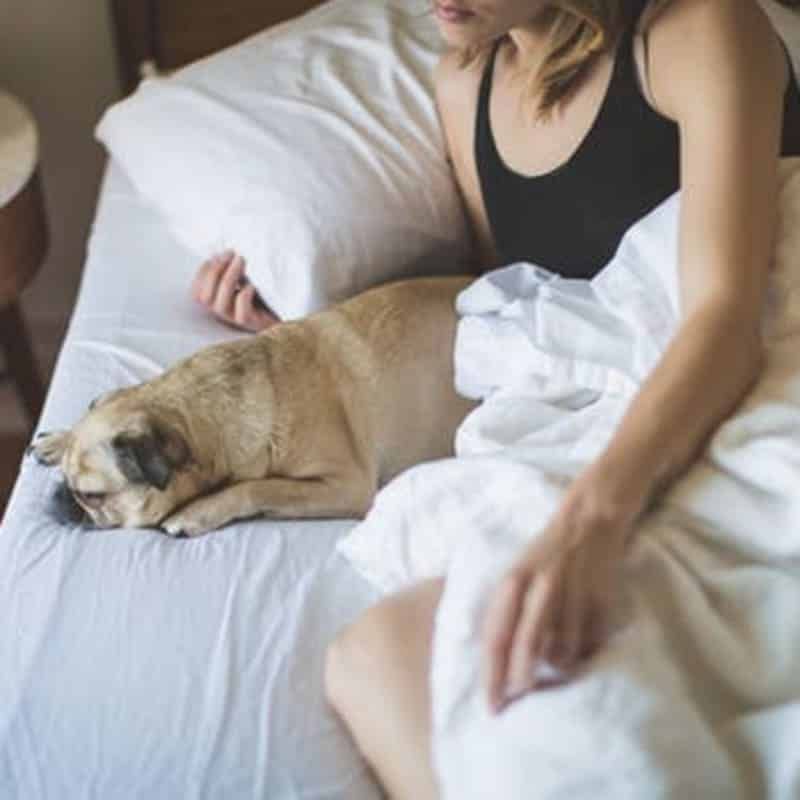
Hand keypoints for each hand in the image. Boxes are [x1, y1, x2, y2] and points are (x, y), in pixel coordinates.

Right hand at [191, 250, 279, 331]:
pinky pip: (241, 313)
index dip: (203, 271)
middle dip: (215, 271)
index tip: (219, 254)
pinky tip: (253, 286)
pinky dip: (245, 295)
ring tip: (242, 260)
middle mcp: (222, 312)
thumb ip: (231, 267)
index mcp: (216, 300)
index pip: (196, 292)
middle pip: (204, 298)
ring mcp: (235, 319)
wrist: (283, 309)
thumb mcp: (243, 276)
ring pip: (220, 306)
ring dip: (229, 278)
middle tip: (232, 254)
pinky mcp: (251, 323)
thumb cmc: (262, 290)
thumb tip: (224, 250)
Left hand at [481, 472, 641, 713]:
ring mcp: (572, 594)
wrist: (589, 520)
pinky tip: (579, 639)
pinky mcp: (599, 600)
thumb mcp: (515, 575)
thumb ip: (507, 613)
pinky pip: (588, 644)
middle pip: (527, 648)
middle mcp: (540, 588)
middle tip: (519, 696)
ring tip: (556, 654)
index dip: (492, 675)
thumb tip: (499, 663)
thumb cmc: (544, 554)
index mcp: (513, 581)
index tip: (492, 705)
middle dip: (521, 679)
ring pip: (561, 652)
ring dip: (556, 663)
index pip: (496, 636)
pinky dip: (582, 650)